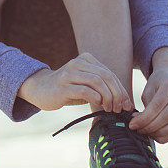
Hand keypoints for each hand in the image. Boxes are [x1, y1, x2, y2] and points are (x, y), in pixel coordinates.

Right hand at [18, 52, 132, 112]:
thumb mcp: (86, 84)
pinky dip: (95, 98)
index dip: (121, 90)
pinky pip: (84, 90)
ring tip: (109, 108)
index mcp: (85, 59)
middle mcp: (77, 63)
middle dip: (117, 94)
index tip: (127, 104)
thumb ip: (102, 87)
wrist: (41, 89)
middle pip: (105, 76)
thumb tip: (125, 102)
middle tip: (119, 108)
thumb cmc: (68, 89)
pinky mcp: (63, 86)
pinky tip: (98, 105)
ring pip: (97, 82)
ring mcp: (69, 73)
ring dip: (107, 97)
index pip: (109, 74)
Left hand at [129, 68, 167, 143]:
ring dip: (159, 133)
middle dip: (150, 126)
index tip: (132, 124)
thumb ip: (146, 105)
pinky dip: (166, 135)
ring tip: (145, 132)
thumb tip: (138, 123)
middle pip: (167, 116)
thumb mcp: (149, 89)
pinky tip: (154, 135)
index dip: (144, 117)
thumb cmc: (158, 83)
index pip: (158, 105)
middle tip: (137, 129)